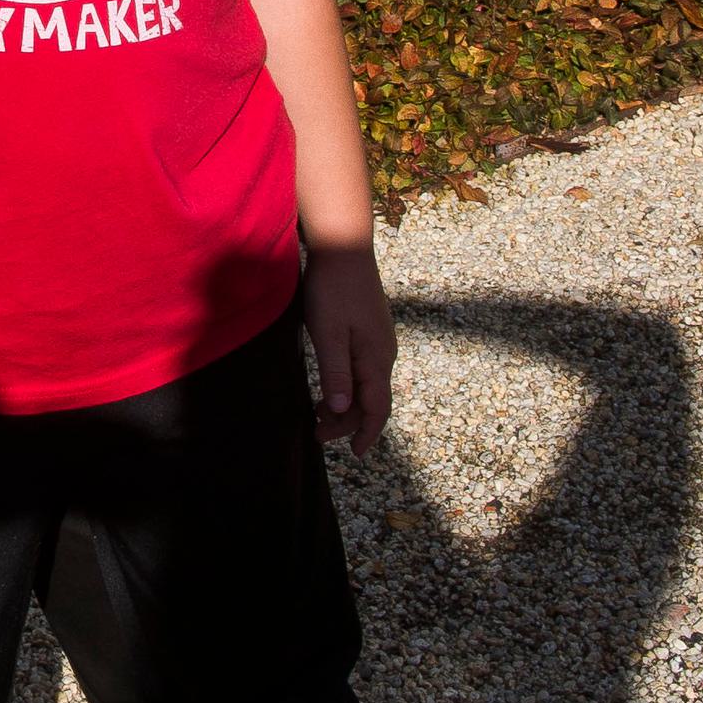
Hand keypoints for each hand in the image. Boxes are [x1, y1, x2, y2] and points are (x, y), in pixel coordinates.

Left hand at [301, 243, 395, 449]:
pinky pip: (363, 368)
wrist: (345, 248)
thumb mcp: (328, 334)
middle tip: (318, 433)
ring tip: (318, 414)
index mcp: (377, 358)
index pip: (377, 408)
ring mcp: (379, 341)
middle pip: (371, 400)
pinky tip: (330, 384)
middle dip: (347, 422)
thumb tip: (344, 410)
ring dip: (345, 404)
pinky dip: (347, 384)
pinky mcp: (370, 330)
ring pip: (366, 384)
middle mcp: (384, 353)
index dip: (366, 433)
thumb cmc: (333, 290)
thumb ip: (336, 372)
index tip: (354, 454)